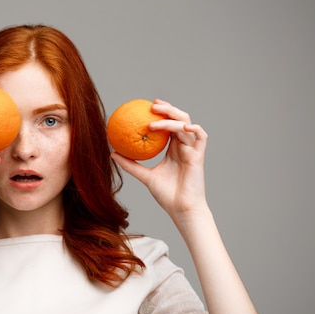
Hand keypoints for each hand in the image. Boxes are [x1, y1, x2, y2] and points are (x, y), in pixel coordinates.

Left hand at [111, 99, 208, 217]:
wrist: (181, 209)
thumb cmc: (167, 195)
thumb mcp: (145, 176)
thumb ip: (131, 165)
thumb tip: (112, 154)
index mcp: (173, 149)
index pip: (170, 125)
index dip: (163, 113)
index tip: (149, 106)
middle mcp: (184, 146)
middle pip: (180, 119)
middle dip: (169, 109)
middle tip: (153, 105)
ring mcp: (192, 150)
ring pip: (187, 126)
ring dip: (171, 119)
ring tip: (156, 117)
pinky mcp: (199, 157)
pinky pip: (202, 138)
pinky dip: (195, 130)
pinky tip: (183, 127)